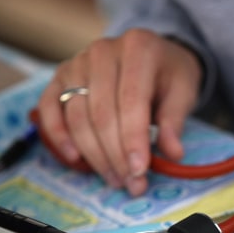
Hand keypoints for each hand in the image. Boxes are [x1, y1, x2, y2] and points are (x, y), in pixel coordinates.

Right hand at [37, 29, 202, 195]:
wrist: (153, 55)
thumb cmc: (169, 76)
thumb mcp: (184, 92)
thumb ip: (175, 121)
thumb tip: (173, 154)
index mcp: (139, 48)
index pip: (131, 101)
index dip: (133, 140)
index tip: (139, 171)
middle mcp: (103, 51)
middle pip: (102, 114)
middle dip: (116, 156)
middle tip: (131, 183)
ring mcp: (78, 62)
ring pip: (78, 116)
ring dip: (94, 155)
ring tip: (114, 178)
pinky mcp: (61, 76)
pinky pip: (49, 108)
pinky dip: (58, 136)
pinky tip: (75, 158)